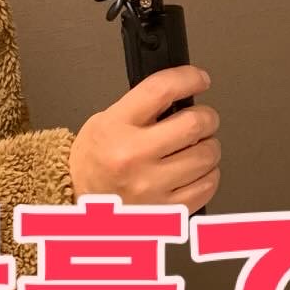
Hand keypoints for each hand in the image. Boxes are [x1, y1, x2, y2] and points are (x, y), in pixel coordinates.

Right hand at [69, 66, 219, 212]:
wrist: (80, 204)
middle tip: (202, 119)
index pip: (161, 90)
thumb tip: (181, 93)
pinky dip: (208, 174)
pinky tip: (195, 171)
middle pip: (194, 124)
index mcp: (116, 128)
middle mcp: (133, 157)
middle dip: (207, 118)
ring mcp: (151, 186)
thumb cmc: (94, 163)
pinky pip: (207, 185)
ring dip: (209, 147)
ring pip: (207, 155)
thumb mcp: (105, 121)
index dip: (189, 78)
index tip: (199, 79)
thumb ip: (142, 106)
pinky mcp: (166, 211)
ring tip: (195, 148)